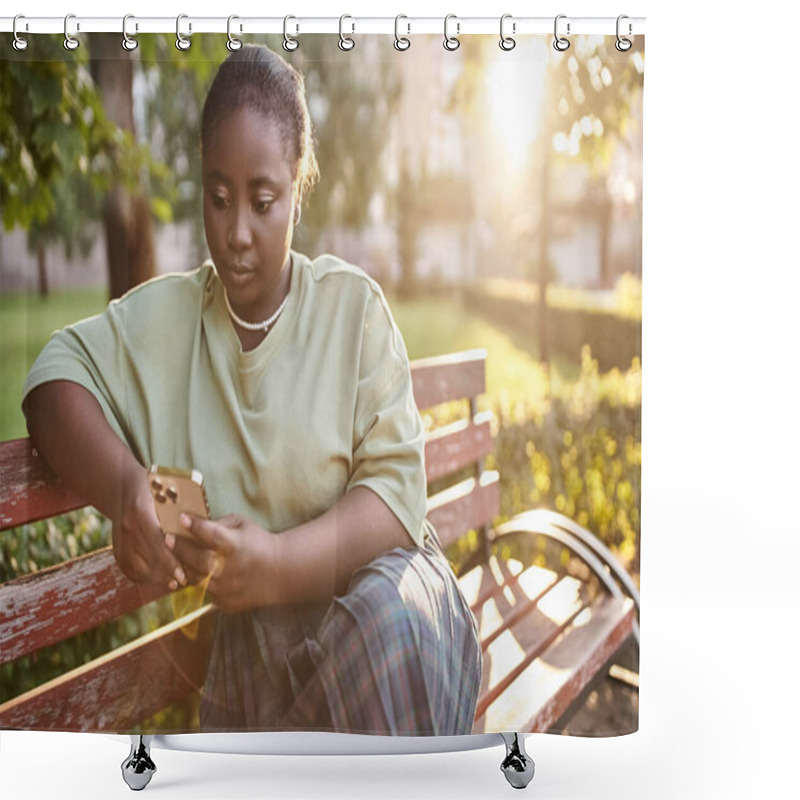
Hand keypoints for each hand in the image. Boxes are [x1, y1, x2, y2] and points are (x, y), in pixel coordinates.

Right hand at [111, 464, 186, 591]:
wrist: (119, 484)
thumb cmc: (153, 487)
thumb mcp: (168, 490)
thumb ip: (182, 509)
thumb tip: (206, 527)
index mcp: (142, 511)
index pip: (157, 543)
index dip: (170, 562)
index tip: (183, 575)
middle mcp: (128, 526)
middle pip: (149, 559)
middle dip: (167, 573)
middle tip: (184, 582)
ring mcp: (120, 538)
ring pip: (139, 567)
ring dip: (157, 578)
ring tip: (175, 582)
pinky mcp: (116, 547)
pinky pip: (130, 568)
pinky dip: (145, 576)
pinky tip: (159, 579)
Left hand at [171, 513, 279, 613]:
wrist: (278, 572)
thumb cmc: (259, 543)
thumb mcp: (242, 525)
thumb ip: (218, 524)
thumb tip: (192, 522)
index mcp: (233, 546)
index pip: (208, 534)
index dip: (194, 526)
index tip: (181, 518)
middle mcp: (227, 569)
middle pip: (195, 558)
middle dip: (179, 547)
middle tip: (168, 538)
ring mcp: (224, 589)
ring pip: (194, 578)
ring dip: (184, 566)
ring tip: (179, 556)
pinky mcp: (224, 603)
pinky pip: (204, 591)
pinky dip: (200, 581)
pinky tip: (198, 571)